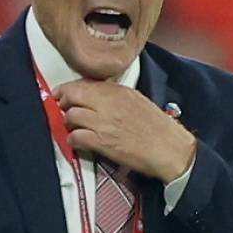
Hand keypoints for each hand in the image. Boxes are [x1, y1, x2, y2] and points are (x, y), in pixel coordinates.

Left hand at [54, 79, 195, 182]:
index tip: (63, 93)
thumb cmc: (157, 127)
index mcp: (119, 92)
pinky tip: (79, 142)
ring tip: (75, 127)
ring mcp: (103, 123)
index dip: (68, 88)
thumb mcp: (137, 100)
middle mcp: (108, 104)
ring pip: (70, 116)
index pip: (84, 83)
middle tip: (62, 108)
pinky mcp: (101, 142)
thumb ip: (115, 95)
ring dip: (68, 122)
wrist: (170, 149)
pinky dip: (73, 140)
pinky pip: (75, 137)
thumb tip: (94, 94)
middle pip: (72, 96)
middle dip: (63, 102)